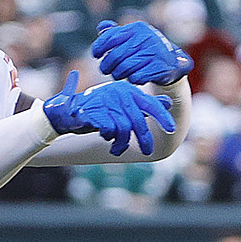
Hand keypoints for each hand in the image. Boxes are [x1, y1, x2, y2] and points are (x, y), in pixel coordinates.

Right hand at [43, 71, 178, 155]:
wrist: (69, 112)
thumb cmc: (99, 109)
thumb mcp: (123, 106)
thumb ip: (143, 104)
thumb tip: (167, 102)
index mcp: (127, 90)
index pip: (150, 103)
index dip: (162, 117)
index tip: (172, 130)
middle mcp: (118, 92)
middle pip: (137, 120)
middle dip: (144, 139)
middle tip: (148, 151)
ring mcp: (105, 100)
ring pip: (123, 128)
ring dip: (122, 143)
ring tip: (117, 149)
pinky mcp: (94, 111)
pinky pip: (109, 129)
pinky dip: (108, 137)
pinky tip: (105, 137)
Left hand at [92, 19, 192, 86]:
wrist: (173, 62)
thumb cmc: (147, 50)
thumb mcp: (133, 38)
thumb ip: (116, 33)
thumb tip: (101, 27)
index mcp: (137, 28)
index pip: (111, 37)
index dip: (99, 47)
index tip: (96, 55)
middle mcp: (146, 37)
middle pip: (115, 55)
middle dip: (107, 65)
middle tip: (106, 70)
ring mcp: (154, 52)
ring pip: (124, 68)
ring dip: (118, 74)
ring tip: (118, 75)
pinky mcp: (160, 67)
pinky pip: (136, 77)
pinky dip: (132, 80)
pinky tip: (134, 78)